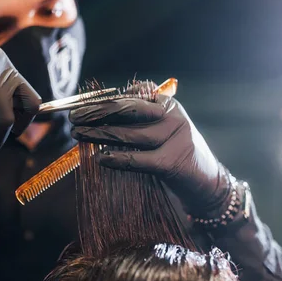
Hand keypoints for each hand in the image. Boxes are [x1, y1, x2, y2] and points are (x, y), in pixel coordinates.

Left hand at [70, 95, 230, 215]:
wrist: (207, 185)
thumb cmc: (173, 155)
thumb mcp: (158, 131)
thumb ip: (135, 120)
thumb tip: (95, 113)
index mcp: (168, 104)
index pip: (132, 95)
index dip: (105, 99)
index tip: (82, 104)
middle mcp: (173, 116)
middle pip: (129, 109)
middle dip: (97, 112)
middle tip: (74, 117)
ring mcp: (175, 138)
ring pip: (130, 134)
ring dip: (99, 134)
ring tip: (78, 134)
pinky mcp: (172, 162)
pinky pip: (138, 159)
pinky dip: (117, 159)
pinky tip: (100, 158)